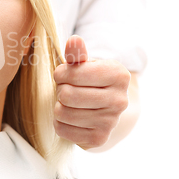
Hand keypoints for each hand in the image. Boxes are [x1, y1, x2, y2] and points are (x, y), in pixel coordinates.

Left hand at [53, 35, 129, 149]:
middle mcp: (120, 100)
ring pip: (62, 113)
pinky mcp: (99, 139)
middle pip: (67, 95)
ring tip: (68, 103)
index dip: (61, 73)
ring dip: (58, 106)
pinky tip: (70, 117)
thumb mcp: (86, 64)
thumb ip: (77, 53)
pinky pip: (62, 129)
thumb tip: (74, 40)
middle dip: (60, 90)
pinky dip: (60, 122)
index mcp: (119, 75)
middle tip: (66, 89)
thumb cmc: (91, 81)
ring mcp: (111, 122)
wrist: (105, 109)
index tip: (64, 75)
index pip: (73, 74)